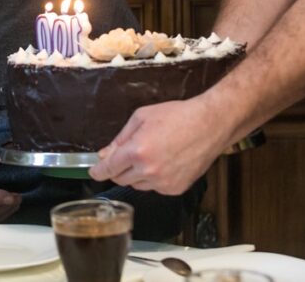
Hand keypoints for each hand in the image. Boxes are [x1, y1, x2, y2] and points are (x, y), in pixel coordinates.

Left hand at [88, 97, 228, 194]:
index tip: (94, 172)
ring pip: (137, 185)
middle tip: (125, 156)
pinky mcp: (176, 189)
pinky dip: (153, 179)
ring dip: (136, 174)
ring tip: (151, 154)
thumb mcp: (142, 117)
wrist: (210, 125)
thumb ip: (120, 138)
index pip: (109, 169)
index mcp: (137, 151)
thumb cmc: (177, 116)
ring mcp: (163, 182)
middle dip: (118, 169)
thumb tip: (104, 154)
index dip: (98, 171)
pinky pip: (155, 188)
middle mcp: (149, 170)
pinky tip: (164, 162)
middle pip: (121, 179)